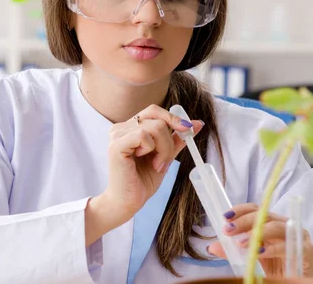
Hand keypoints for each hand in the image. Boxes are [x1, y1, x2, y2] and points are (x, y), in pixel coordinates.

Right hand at [102, 104, 202, 223]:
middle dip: (169, 141)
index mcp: (131, 127)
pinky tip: (148, 163)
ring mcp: (117, 134)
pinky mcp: (116, 145)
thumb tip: (197, 123)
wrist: (129, 201)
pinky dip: (152, 150)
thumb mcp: (165, 155)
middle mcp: (122, 127)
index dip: (172, 118)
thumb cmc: (143, 180)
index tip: (188, 130)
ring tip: (156, 165)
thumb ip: (178, 138)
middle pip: (158, 119)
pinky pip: (143, 136)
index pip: (154, 111)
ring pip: (155, 128)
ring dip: (163, 149)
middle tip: (164, 161)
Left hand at [206, 203, 312, 277]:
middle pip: (264, 215)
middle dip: (244, 221)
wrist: (296, 282)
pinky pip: (287, 245)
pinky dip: (271, 248)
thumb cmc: (277, 269)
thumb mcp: (252, 257)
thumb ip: (235, 251)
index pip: (256, 209)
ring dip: (256, 233)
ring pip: (276, 227)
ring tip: (241, 243)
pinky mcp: (306, 250)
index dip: (241, 210)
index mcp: (273, 223)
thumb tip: (212, 247)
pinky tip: (258, 253)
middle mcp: (286, 225)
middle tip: (228, 230)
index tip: (225, 217)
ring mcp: (297, 236)